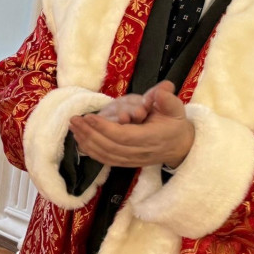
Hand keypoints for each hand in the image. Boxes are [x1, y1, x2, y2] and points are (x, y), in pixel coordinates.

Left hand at [69, 82, 193, 168]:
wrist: (180, 145)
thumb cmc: (175, 122)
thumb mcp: (175, 107)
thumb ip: (167, 99)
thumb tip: (160, 90)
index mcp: (153, 137)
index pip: (125, 136)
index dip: (105, 128)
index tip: (89, 116)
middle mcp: (142, 152)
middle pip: (111, 147)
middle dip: (89, 133)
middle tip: (74, 119)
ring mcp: (133, 160)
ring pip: (106, 155)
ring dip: (86, 141)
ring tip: (73, 127)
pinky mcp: (127, 163)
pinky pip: (105, 160)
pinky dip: (90, 151)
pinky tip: (79, 139)